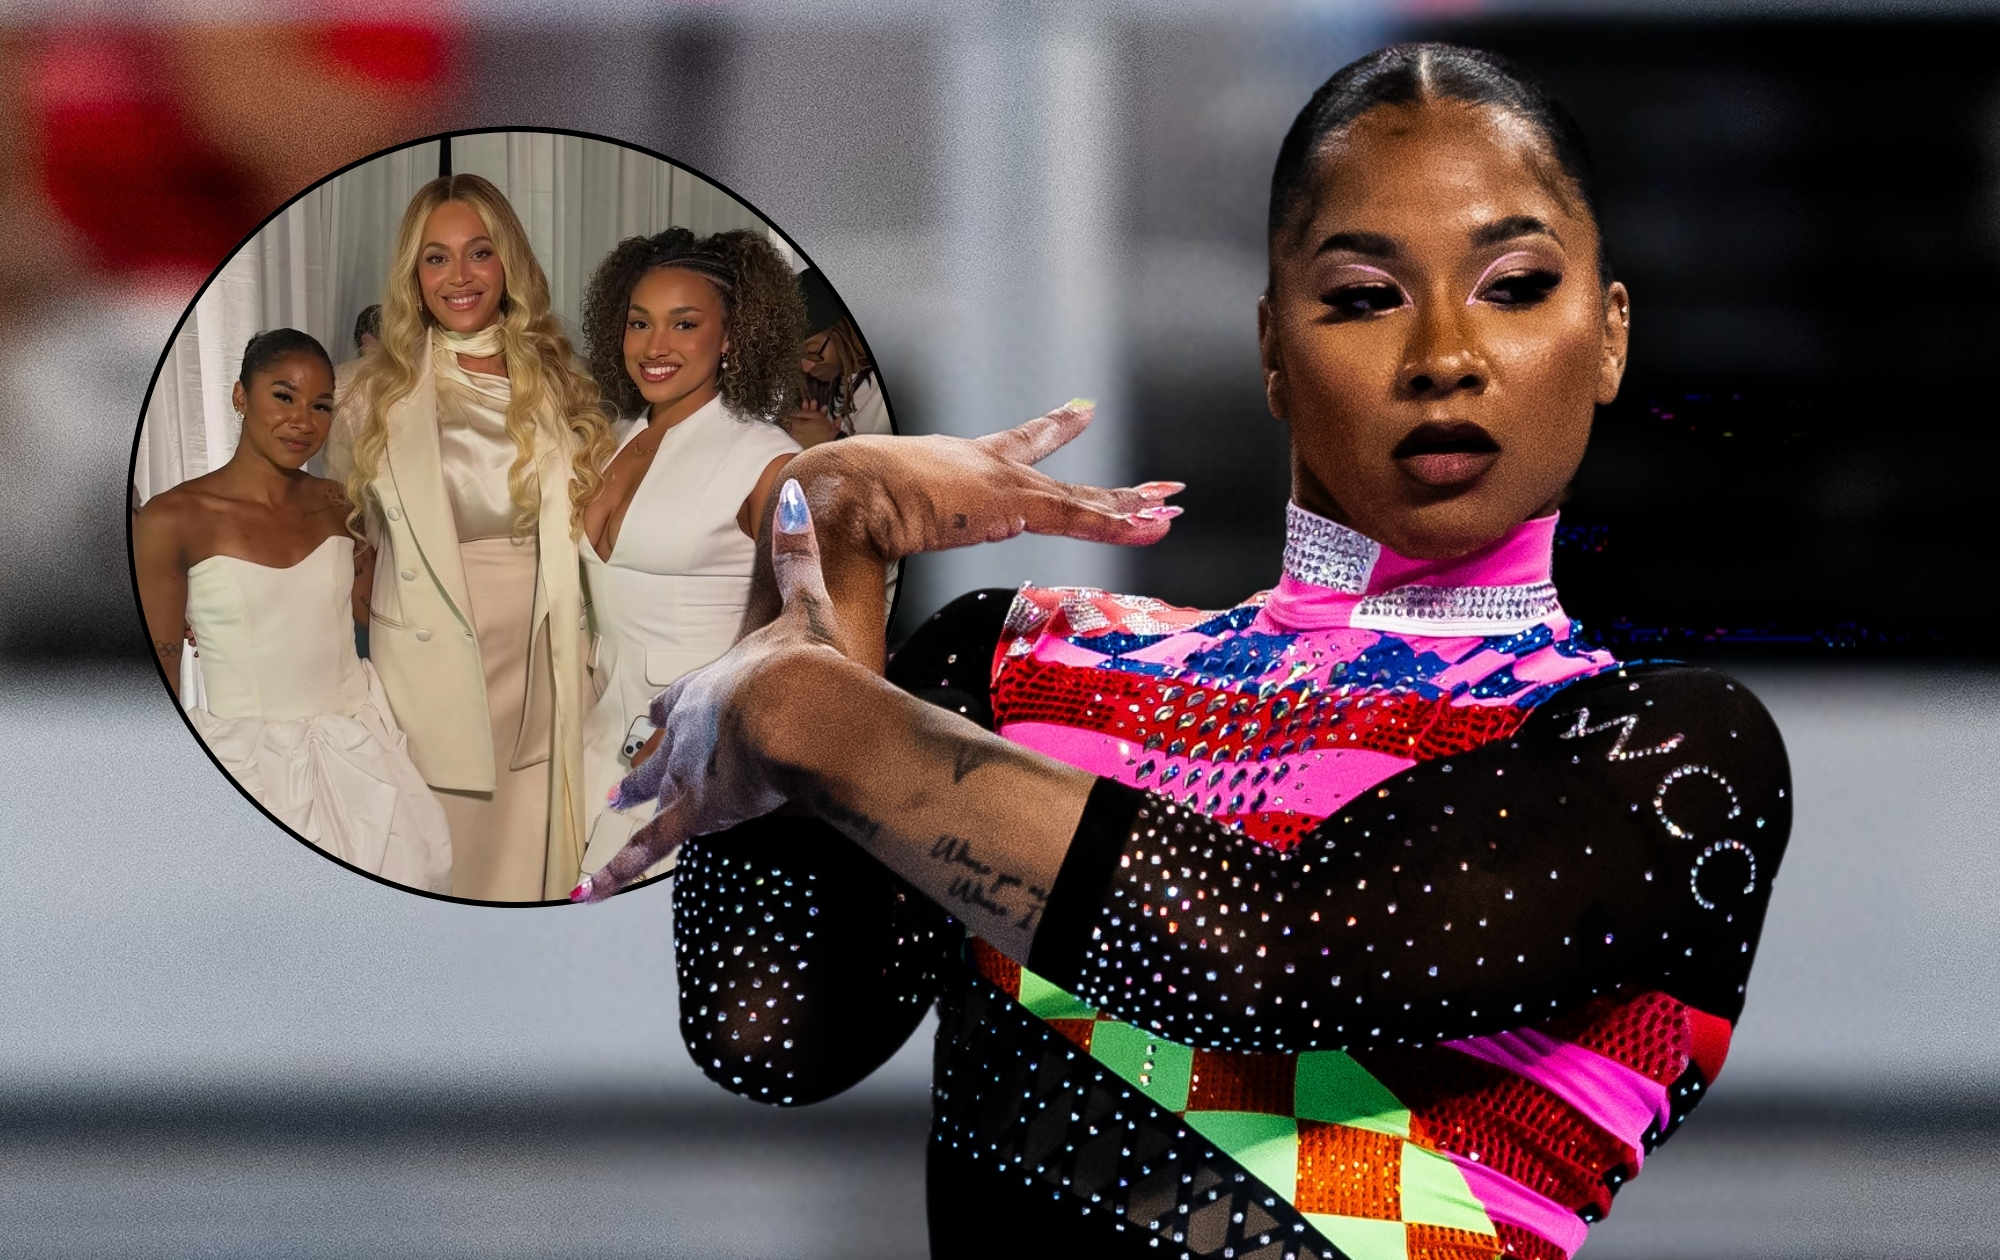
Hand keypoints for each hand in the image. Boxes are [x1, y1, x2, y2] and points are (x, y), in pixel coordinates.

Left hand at [573, 478, 842, 901]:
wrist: (801, 711)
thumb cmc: (807, 666)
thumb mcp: (804, 603)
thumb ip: (795, 551)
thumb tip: (790, 493)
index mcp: (712, 683)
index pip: (683, 698)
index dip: (671, 708)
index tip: (656, 713)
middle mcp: (688, 727)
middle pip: (660, 745)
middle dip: (645, 760)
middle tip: (622, 777)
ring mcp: (686, 771)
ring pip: (651, 793)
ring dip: (634, 805)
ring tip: (611, 816)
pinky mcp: (693, 811)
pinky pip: (646, 849)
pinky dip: (613, 872)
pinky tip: (583, 893)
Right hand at [787, 400, 1182, 564]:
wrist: (833, 490)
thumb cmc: (834, 511)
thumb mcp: (862, 533)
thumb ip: (867, 564)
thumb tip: (840, 603)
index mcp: (956, 465)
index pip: (1015, 446)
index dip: (1051, 431)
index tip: (1080, 411)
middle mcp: (985, 464)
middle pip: (1064, 479)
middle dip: (1112, 490)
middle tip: (1158, 486)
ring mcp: (999, 481)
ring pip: (1080, 500)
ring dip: (1129, 510)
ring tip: (1174, 507)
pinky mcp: (1008, 502)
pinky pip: (1075, 517)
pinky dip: (1115, 524)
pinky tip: (1153, 525)